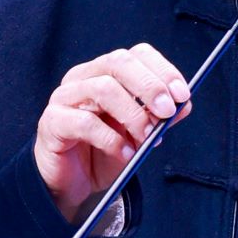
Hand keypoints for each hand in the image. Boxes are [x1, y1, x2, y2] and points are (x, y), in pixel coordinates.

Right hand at [35, 44, 191, 222]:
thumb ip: (158, 117)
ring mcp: (64, 97)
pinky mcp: (52, 122)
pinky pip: (84, 122)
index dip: (162, 70)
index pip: (135, 55)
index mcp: (105, 72)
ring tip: (147, 138)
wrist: (72, 182)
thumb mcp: (139, 134)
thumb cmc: (104, 151)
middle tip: (168, 112)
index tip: (182, 94)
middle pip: (118, 63)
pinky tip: (126, 154)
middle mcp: (83, 77)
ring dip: (133, 114)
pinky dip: (112, 140)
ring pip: (102, 88)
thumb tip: (184, 105)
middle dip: (149, 86)